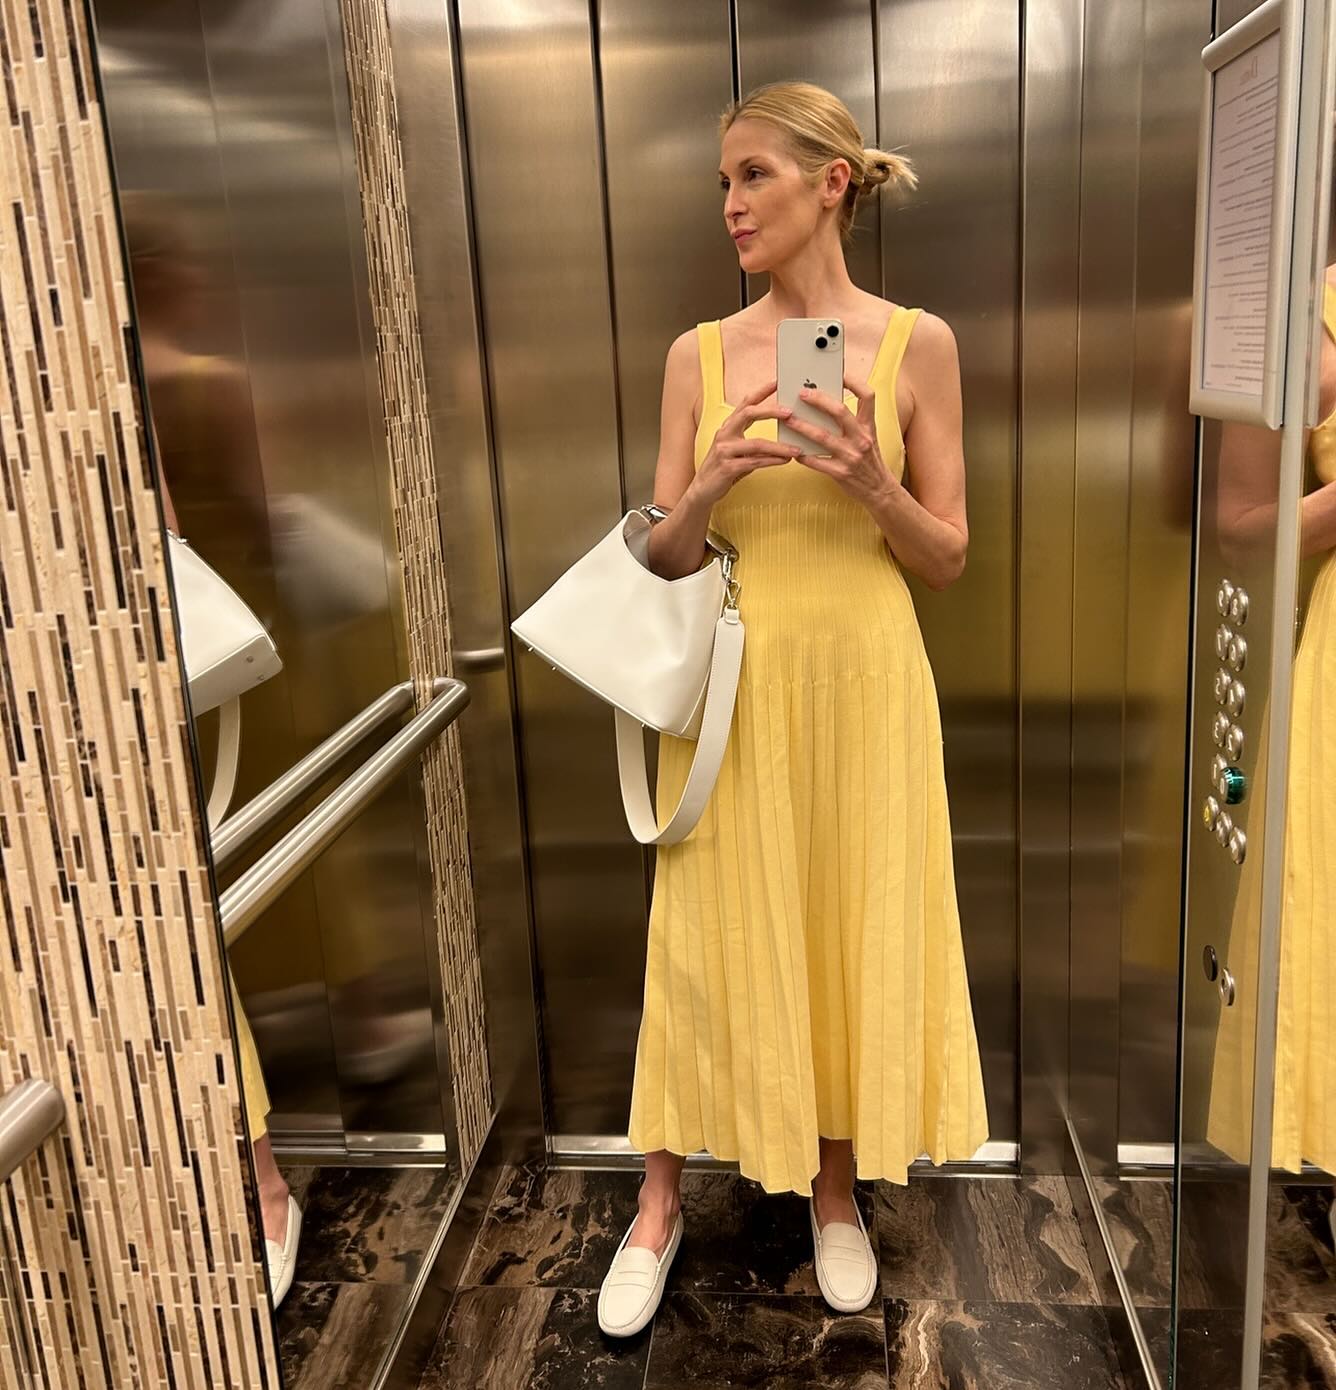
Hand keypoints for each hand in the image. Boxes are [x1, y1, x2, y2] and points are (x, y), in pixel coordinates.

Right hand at [691, 378, 802, 507]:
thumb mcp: (738, 449)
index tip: (777, 381)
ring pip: (756, 444)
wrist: (703, 490)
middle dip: (771, 411)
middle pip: (748, 414)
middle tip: (790, 412)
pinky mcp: (727, 467)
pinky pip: (754, 462)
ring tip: (796, 448)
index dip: (761, 391)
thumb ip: (755, 441)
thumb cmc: (725, 468)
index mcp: (728, 427)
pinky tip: (785, 461)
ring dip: (779, 446)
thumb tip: (782, 436)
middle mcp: (724, 434)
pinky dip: (772, 461)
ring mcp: (724, 450)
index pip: (746, 403)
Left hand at [782, 372, 895, 507]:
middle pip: (840, 411)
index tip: (839, 374)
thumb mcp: (868, 437)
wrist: (879, 490)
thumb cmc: (869, 461)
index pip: (868, 396)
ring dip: (802, 426)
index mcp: (868, 426)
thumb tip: (826, 405)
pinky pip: (817, 462)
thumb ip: (852, 423)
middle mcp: (861, 439)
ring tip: (788, 419)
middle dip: (818, 400)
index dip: (854, 382)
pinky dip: (803, 455)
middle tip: (801, 393)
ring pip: (822, 437)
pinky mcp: (840, 473)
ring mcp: (851, 456)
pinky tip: (793, 450)